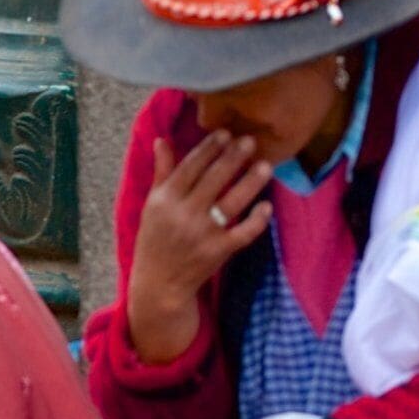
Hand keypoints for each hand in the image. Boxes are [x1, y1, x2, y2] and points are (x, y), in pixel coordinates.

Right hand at [123, 130, 273, 365]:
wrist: (159, 285)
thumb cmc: (155, 240)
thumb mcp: (152, 205)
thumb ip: (161, 172)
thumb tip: (162, 140)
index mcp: (165, 200)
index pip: (190, 167)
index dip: (209, 149)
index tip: (225, 133)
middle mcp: (183, 214)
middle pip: (213, 179)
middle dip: (233, 157)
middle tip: (250, 140)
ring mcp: (203, 234)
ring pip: (231, 202)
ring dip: (250, 183)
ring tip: (265, 165)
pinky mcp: (218, 252)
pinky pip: (243, 233)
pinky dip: (256, 220)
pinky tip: (267, 206)